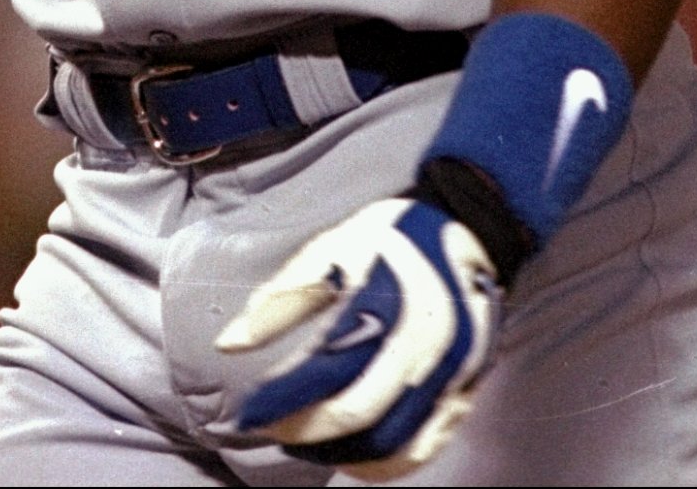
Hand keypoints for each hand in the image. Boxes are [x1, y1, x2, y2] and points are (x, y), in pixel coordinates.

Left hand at [219, 196, 501, 478]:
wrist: (469, 231)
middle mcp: (425, 344)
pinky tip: (352, 457)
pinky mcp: (466, 392)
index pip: (324, 371)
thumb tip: (227, 344)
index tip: (246, 416)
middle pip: (357, 413)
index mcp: (388, 302)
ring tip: (306, 442)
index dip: (280, 401)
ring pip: (391, 443)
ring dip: (341, 455)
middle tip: (272, 428)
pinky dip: (384, 465)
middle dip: (305, 431)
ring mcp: (451, 374)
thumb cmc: (390, 238)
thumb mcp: (331, 248)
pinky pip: (423, 448)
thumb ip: (281, 299)